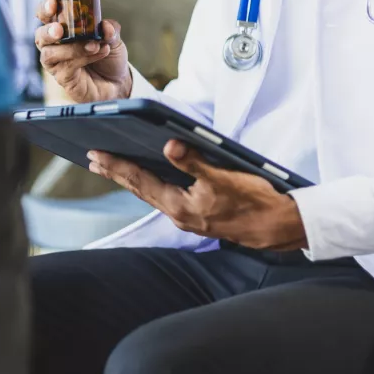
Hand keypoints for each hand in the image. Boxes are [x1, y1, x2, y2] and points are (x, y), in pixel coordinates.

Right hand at [34, 0, 131, 102]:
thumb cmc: (109, 57)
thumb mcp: (113, 37)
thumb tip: (105, 26)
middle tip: (60, 29)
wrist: (118, 82)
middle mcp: (55, 46)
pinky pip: (66, 68)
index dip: (45, 9)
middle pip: (39, 36)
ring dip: (70, 48)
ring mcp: (57, 64)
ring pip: (50, 54)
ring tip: (93, 44)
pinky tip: (99, 52)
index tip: (53, 4)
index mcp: (63, 29)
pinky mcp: (63, 79)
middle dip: (48, 31)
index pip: (46, 16)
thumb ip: (110, 29)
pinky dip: (83, 58)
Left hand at [88, 140, 307, 250]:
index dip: (116, 166)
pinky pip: (165, 198)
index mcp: (180, 206)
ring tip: (113, 168)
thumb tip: (170, 144)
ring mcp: (188, 218)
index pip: (139, 181)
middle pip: (139, 189)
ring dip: (131, 180)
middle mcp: (179, 215)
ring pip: (151, 194)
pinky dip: (151, 186)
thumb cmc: (256, 202)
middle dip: (116, 173)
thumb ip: (195, 161)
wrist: (280, 228)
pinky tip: (149, 180)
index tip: (95, 155)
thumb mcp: (225, 176)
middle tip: (93, 159)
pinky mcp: (198, 217)